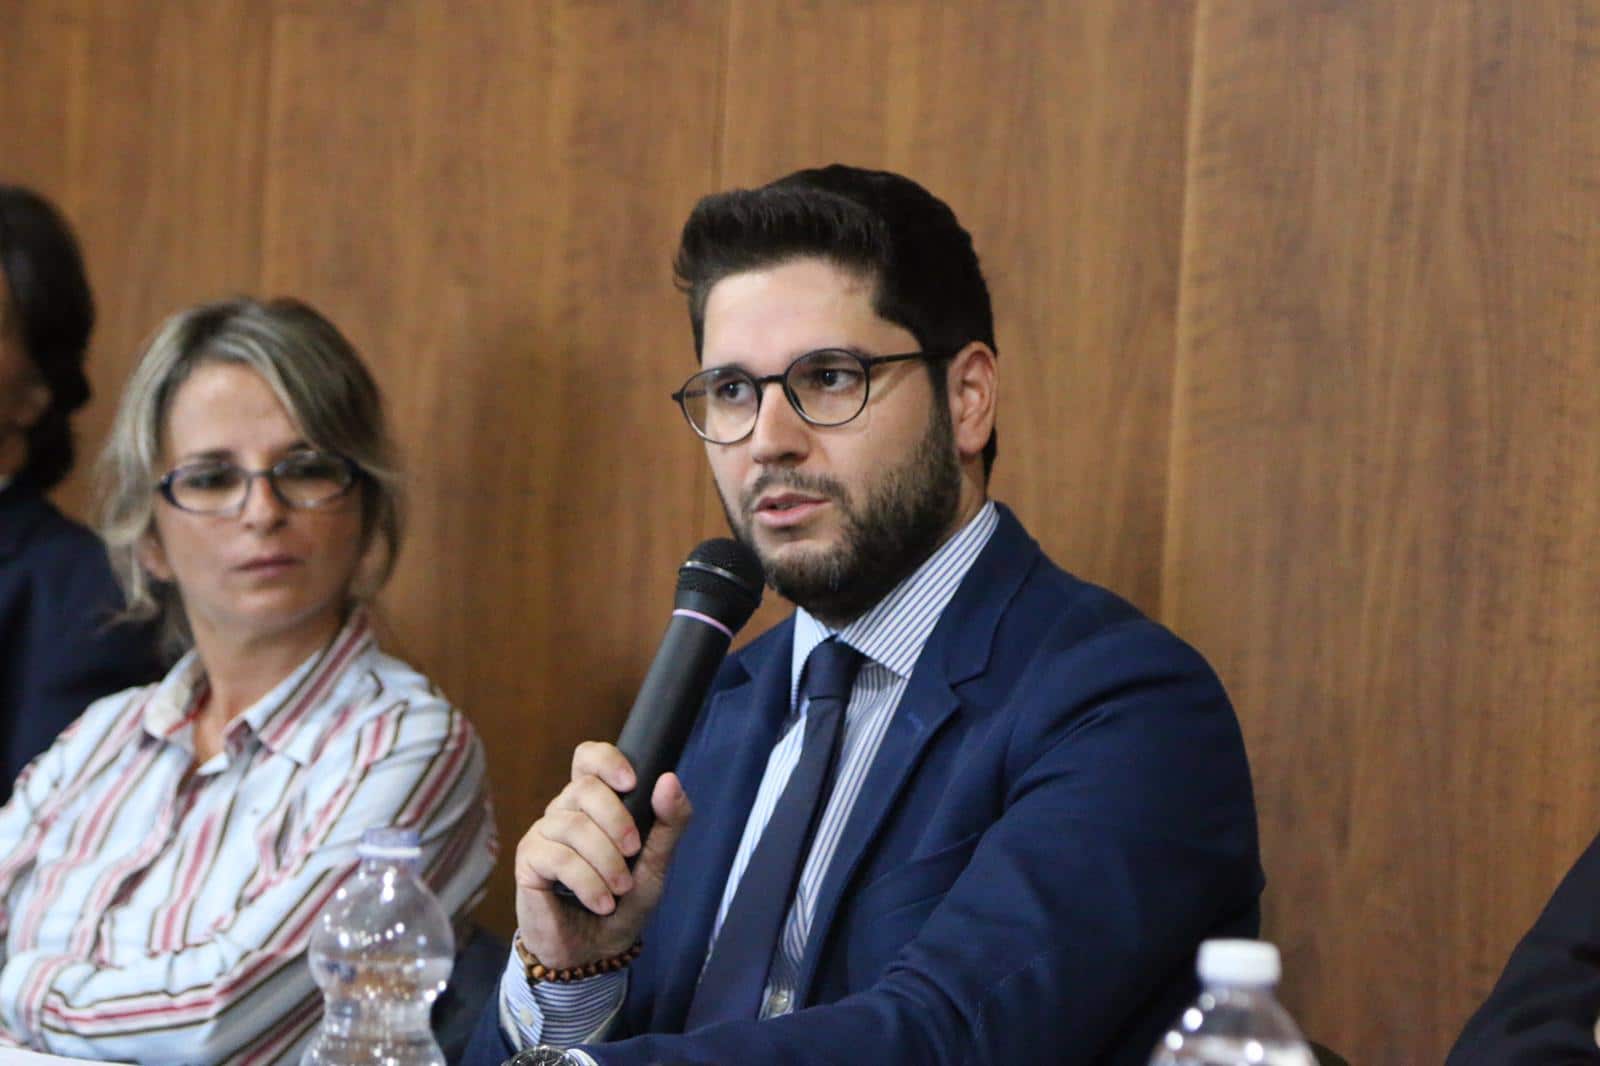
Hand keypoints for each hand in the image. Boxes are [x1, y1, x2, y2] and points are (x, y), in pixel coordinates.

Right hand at [513, 741, 692, 969]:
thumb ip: (669, 822)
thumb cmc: (624, 902)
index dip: (607, 760)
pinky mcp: (528, 863)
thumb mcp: (657, 863)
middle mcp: (565, 811)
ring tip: (619, 889)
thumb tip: (669, 779)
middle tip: (633, 853)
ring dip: (605, 861)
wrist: (596, 951)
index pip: (588, 757)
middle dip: (617, 821)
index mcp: (594, 803)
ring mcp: (543, 834)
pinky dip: (586, 882)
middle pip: (585, 788)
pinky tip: (601, 902)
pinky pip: (556, 858)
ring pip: (573, 825)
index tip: (631, 783)